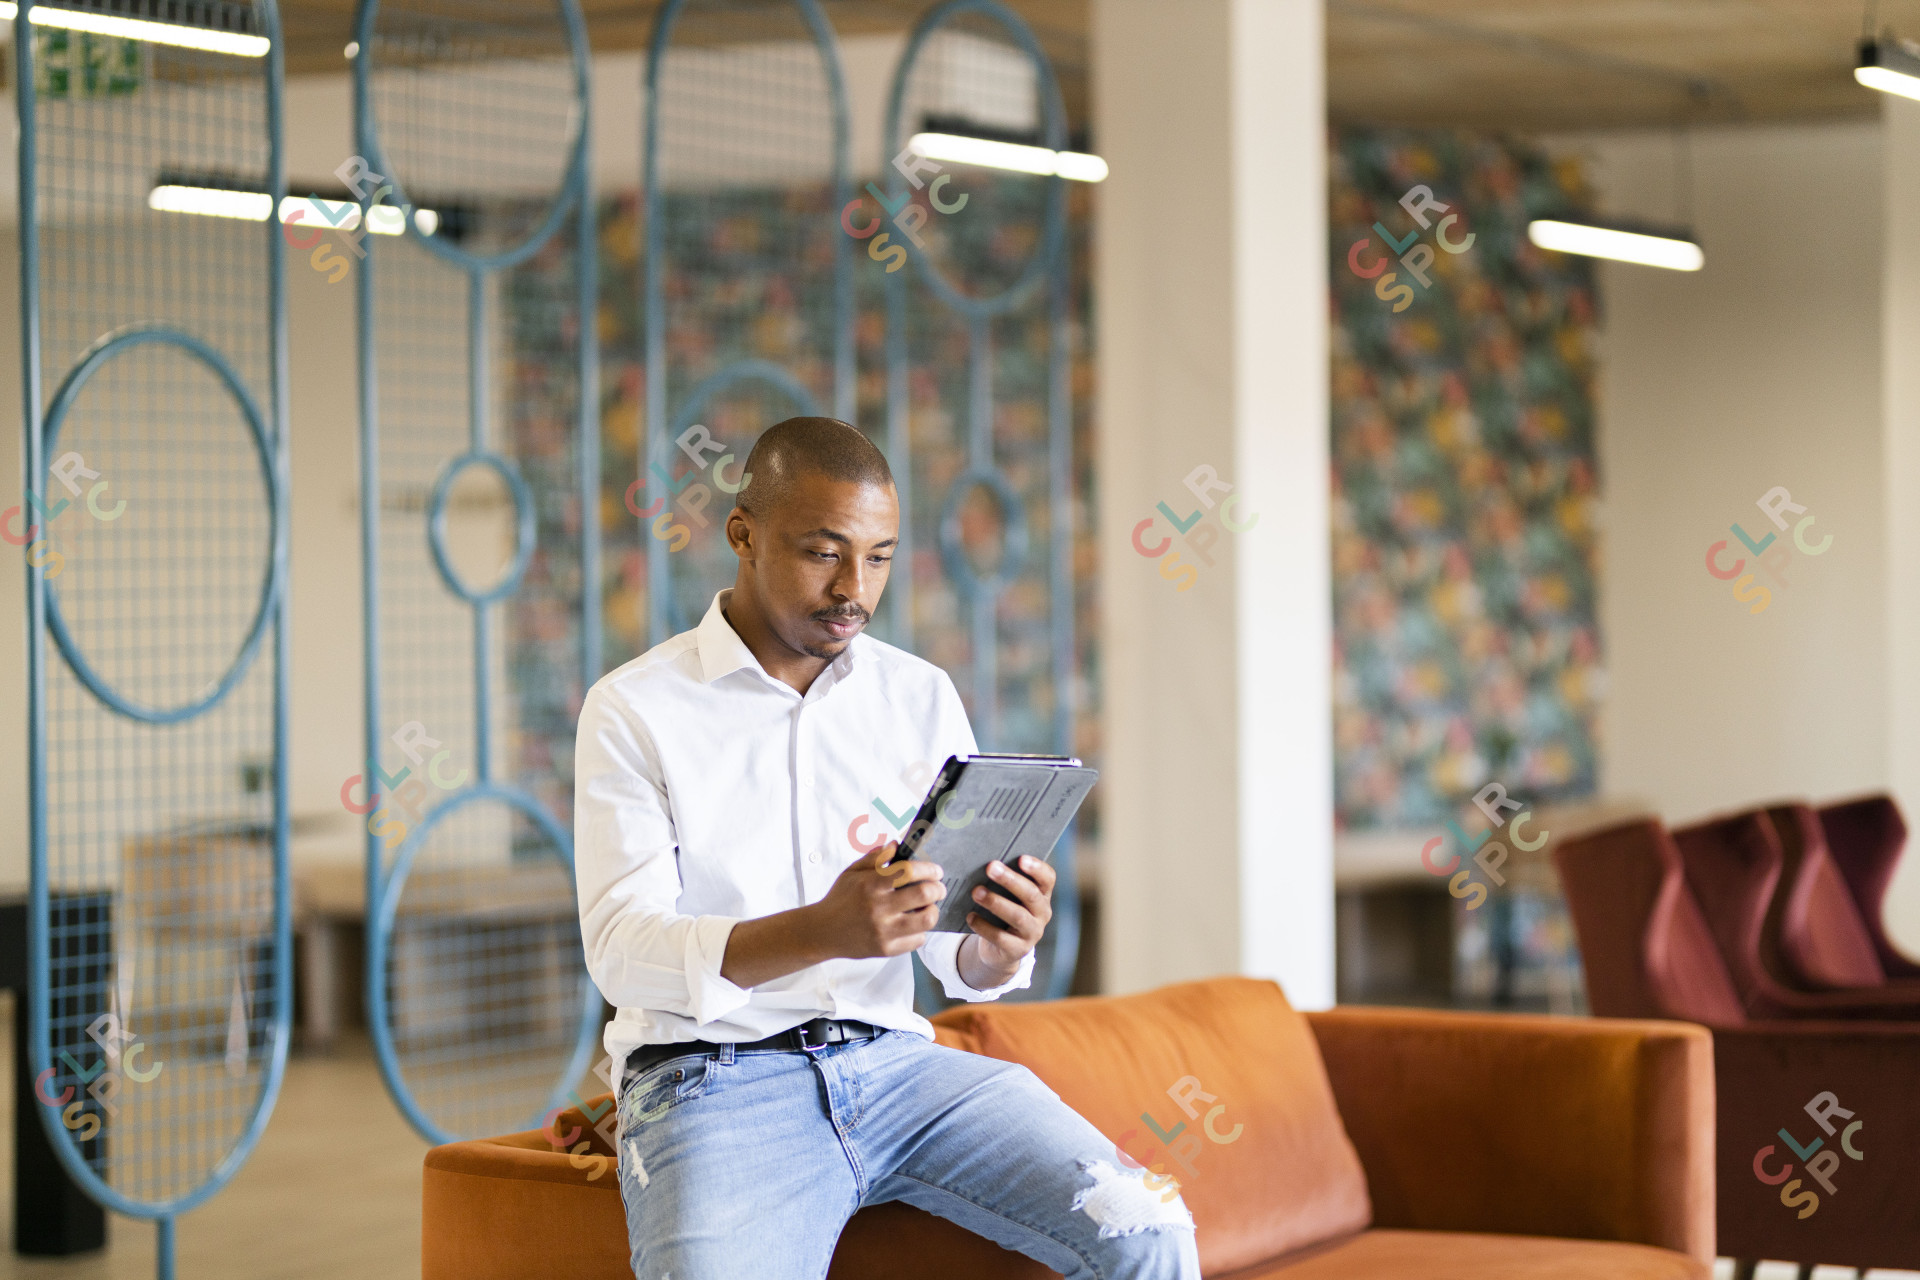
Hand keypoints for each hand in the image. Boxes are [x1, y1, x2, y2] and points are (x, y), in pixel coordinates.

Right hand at [809, 843, 944, 959]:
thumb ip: (875, 858)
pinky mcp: (886, 949)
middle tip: (938, 888)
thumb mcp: (852, 872)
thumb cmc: (839, 899)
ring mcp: (884, 931)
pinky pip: (918, 940)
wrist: (822, 931)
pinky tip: (912, 924)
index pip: (909, 871)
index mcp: (871, 885)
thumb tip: (896, 845)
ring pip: (927, 919)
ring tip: (926, 907)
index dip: (929, 869)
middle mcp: (879, 908)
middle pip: (924, 894)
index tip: (936, 871)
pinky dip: (920, 931)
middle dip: (938, 888)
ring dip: (932, 910)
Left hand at [961, 855, 1053, 982]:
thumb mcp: (1008, 897)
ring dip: (995, 902)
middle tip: (990, 867)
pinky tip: (970, 916)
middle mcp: (1042, 913)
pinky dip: (984, 926)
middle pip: (1031, 895)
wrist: (1000, 949)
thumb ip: (1003, 882)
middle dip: (1010, 880)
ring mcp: (1032, 933)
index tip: (1021, 858)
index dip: (1037, 868)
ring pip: (1017, 916)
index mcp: (1042, 895)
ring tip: (976, 892)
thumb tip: (985, 863)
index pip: (1048, 879)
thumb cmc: (1002, 912)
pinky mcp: (1017, 950)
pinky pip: (1001, 937)